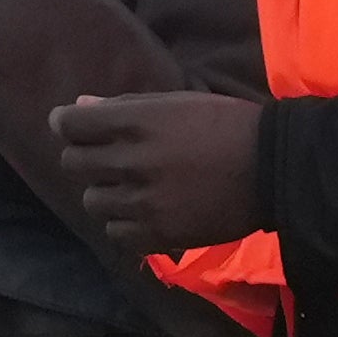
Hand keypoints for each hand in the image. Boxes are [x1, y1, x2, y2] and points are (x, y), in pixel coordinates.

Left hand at [48, 91, 265, 252]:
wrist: (272, 169)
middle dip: (84, 156)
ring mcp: (143, 202)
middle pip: (73, 163)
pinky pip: (115, 232)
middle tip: (105, 157)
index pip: (71, 125)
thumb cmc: (225, 124)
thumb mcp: (176, 102)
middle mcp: (132, 161)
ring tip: (127, 187)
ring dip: (104, 191)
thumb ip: (123, 106)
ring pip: (91, 200)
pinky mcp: (158, 234)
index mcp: (136, 122)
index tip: (72, 126)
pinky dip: (122, 222)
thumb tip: (78, 107)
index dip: (65, 124)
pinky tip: (141, 211)